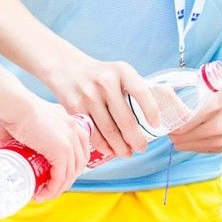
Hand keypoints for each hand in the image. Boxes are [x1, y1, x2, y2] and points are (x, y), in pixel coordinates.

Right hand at [0, 98, 89, 199]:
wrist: (14, 105)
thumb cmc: (11, 109)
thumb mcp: (19, 121)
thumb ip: (13, 133)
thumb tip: (2, 147)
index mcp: (66, 121)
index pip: (78, 147)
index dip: (70, 164)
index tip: (55, 175)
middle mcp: (73, 129)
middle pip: (79, 162)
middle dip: (66, 179)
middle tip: (49, 187)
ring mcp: (70, 140)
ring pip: (71, 173)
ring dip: (58, 188)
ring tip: (43, 195)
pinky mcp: (62, 151)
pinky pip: (61, 177)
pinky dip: (53, 189)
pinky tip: (42, 194)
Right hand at [42, 54, 163, 159]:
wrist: (66, 68)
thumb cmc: (100, 75)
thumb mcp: (118, 72)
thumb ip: (134, 89)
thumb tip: (154, 117)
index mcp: (121, 70)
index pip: (141, 92)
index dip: (151, 111)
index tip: (156, 125)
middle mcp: (105, 81)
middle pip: (125, 120)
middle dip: (136, 140)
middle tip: (142, 148)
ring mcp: (89, 95)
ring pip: (109, 130)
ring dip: (121, 147)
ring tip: (127, 153)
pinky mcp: (74, 107)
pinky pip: (93, 133)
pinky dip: (104, 146)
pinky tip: (110, 150)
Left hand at [166, 86, 221, 154]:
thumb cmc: (213, 85)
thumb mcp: (198, 83)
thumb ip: (180, 95)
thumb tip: (156, 98)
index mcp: (211, 108)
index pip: (181, 127)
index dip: (168, 124)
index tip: (162, 116)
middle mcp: (217, 127)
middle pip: (181, 139)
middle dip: (171, 131)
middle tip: (170, 121)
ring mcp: (220, 138)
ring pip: (185, 146)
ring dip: (179, 137)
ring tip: (182, 124)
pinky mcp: (220, 146)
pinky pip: (194, 149)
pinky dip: (189, 141)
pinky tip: (193, 130)